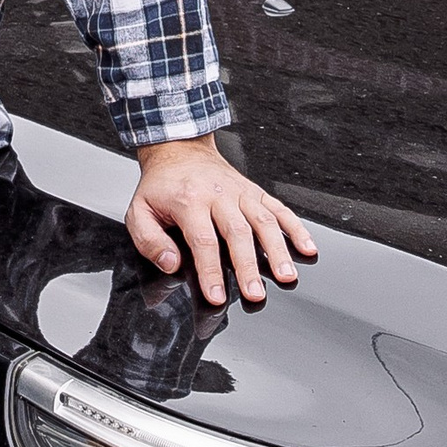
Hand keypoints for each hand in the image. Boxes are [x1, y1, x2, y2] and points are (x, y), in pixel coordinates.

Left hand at [126, 138, 316, 309]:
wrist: (179, 149)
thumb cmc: (161, 186)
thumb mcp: (139, 211)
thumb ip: (150, 241)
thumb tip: (171, 263)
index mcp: (189, 201)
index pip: (203, 241)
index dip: (211, 271)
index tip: (217, 296)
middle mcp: (218, 195)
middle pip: (238, 233)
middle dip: (249, 267)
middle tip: (255, 294)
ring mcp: (240, 192)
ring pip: (263, 221)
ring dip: (277, 250)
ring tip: (286, 275)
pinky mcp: (255, 191)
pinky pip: (279, 209)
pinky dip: (295, 228)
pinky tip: (307, 248)